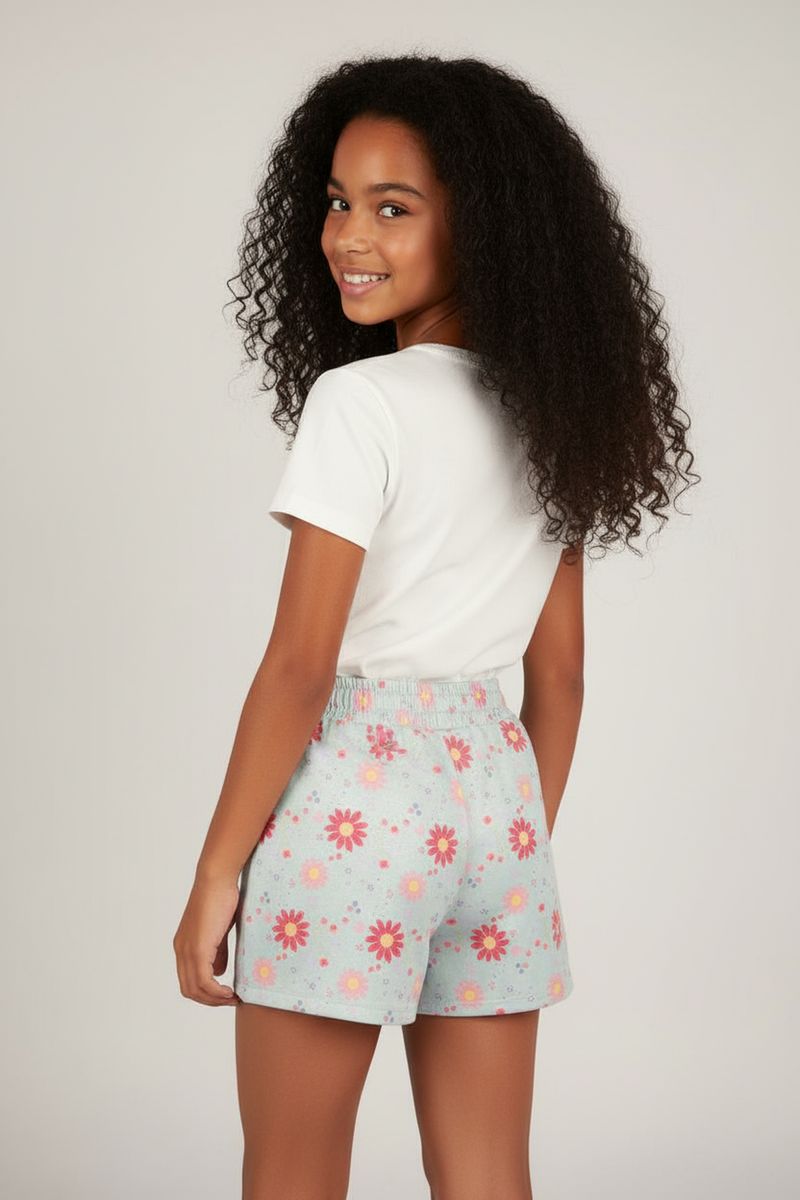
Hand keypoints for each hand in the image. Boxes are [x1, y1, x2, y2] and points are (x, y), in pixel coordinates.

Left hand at [173, 875, 241, 1006]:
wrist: (216, 879)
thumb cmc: (221, 898)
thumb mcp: (220, 931)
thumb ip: (218, 951)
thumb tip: (219, 972)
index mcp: (184, 946)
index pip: (189, 980)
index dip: (206, 992)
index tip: (225, 994)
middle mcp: (180, 950)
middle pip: (189, 989)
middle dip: (210, 1000)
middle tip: (230, 1000)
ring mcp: (187, 950)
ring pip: (195, 989)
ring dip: (214, 999)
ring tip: (233, 998)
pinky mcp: (197, 949)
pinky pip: (204, 981)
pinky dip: (216, 992)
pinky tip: (230, 991)